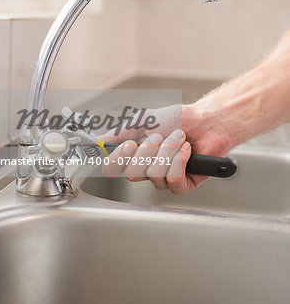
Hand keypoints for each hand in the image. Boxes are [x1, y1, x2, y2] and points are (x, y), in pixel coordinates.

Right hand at [101, 104, 231, 194]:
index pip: (112, 168)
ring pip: (154, 175)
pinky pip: (172, 181)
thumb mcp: (143, 121)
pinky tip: (187, 150)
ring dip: (168, 151)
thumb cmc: (178, 119)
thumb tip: (97, 141)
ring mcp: (163, 178)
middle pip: (132, 173)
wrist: (206, 120)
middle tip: (160, 136)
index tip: (129, 144)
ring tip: (179, 139)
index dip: (118, 159)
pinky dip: (180, 161)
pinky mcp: (182, 185)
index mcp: (134, 154)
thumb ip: (118, 133)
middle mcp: (146, 169)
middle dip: (148, 150)